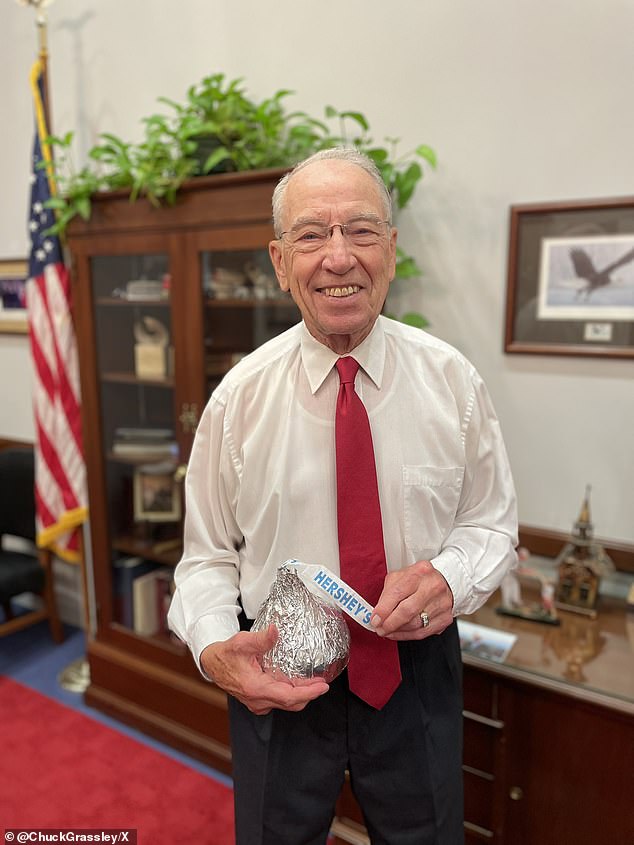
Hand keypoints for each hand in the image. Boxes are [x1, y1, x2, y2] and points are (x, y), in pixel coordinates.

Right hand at [200, 624, 329, 714]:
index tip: (322, 687)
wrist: (212, 663)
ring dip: (301, 695)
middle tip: (322, 684)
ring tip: (313, 683)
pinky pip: (278, 701)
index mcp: (255, 688)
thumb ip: (261, 638)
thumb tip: (275, 630)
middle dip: (309, 694)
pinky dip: (291, 695)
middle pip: (290, 703)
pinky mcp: (257, 701)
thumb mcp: (242, 642)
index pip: (288, 696)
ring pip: (285, 704)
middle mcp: (257, 700)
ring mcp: (257, 703)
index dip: (308, 693)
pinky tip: (296, 684)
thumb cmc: (226, 654)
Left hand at [370, 560, 453, 639]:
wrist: (445, 582)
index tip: (375, 619)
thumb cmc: (419, 579)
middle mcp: (433, 587)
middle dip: (390, 623)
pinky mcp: (445, 618)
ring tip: (387, 630)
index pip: (398, 592)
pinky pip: (422, 632)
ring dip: (397, 631)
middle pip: (408, 611)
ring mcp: (441, 603)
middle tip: (380, 628)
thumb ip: (388, 593)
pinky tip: (399, 632)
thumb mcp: (401, 577)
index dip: (384, 609)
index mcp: (420, 572)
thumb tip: (378, 613)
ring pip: (414, 624)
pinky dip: (407, 635)